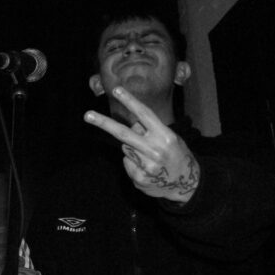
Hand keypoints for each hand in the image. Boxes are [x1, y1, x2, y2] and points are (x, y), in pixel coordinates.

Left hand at [85, 86, 199, 202]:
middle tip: (87, 115)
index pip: (145, 115)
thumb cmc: (177, 156)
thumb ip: (151, 131)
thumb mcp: (171, 139)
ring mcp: (146, 165)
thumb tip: (133, 124)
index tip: (117, 90)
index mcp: (165, 136)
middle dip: (104, 123)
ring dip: (133, 150)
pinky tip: (147, 169)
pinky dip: (133, 164)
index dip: (130, 101)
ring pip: (126, 148)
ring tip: (150, 158)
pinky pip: (127, 163)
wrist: (187, 184)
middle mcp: (155, 150)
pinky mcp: (138, 178)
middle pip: (123, 133)